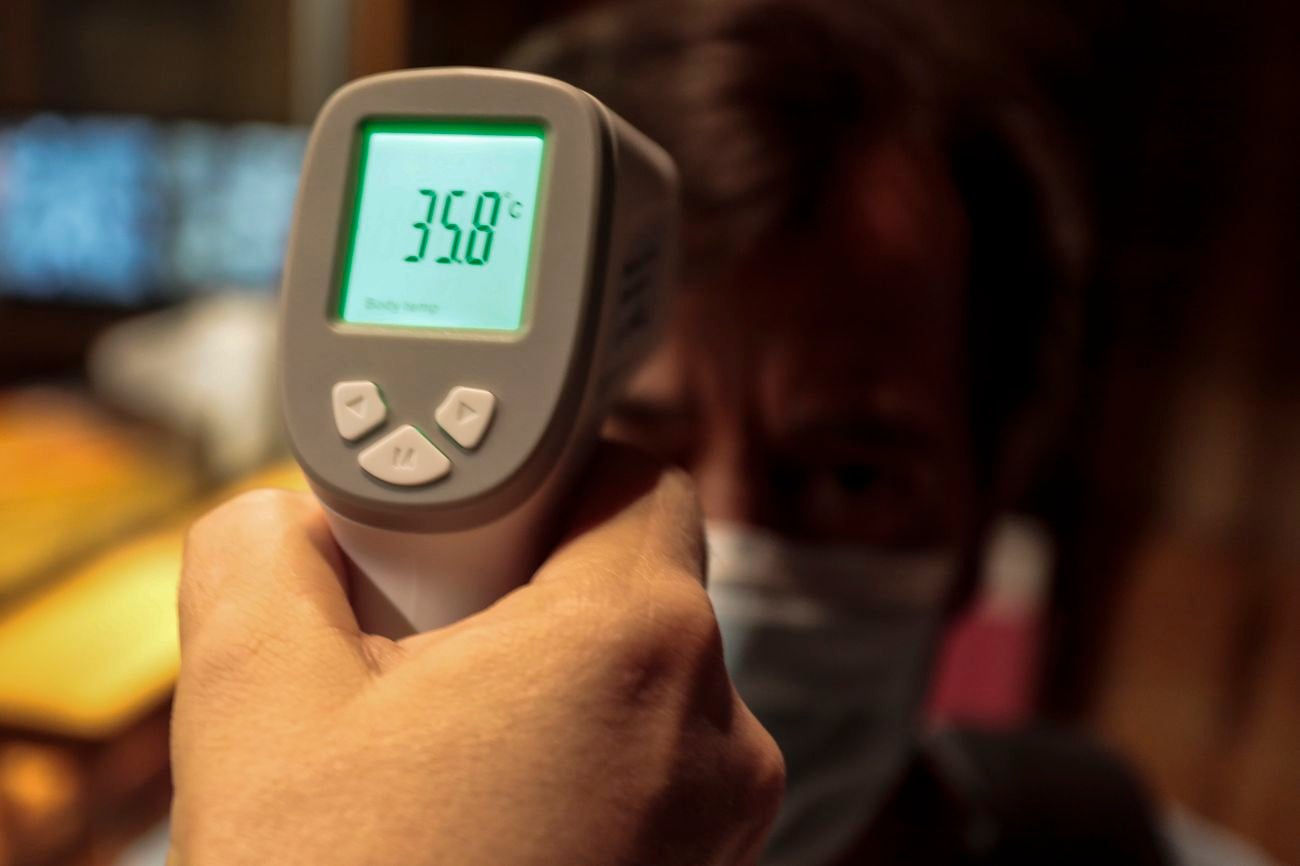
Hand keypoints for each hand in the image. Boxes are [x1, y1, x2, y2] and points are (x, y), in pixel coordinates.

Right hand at [169, 447, 783, 865]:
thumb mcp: (253, 701)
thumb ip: (263, 556)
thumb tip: (290, 523)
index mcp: (639, 645)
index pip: (631, 474)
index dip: (542, 477)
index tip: (466, 525)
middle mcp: (719, 730)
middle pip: (634, 579)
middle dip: (529, 587)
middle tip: (426, 640)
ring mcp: (723, 820)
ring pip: (640, 678)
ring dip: (548, 681)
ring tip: (440, 742)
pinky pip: (651, 764)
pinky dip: (579, 756)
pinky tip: (482, 808)